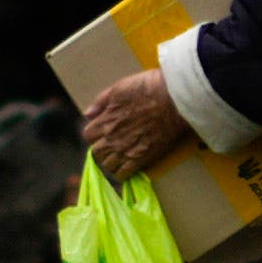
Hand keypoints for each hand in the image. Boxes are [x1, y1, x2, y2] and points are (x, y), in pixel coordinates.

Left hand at [81, 70, 193, 184]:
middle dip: (101, 149)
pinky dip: (121, 173)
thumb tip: (88, 114)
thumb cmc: (148, 89)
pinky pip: (123, 174)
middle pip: (96, 153)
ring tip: (119, 157)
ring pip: (107, 166)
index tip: (102, 132)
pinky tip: (127, 167)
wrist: (173, 100)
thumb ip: (101, 102)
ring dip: (110, 162)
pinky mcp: (141, 159)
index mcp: (106, 120)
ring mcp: (126, 150)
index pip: (88, 136)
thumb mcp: (119, 88)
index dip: (94, 134)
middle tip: (111, 145)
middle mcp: (113, 138)